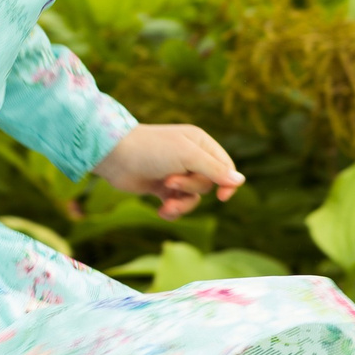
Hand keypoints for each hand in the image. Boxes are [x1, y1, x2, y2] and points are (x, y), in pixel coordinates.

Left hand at [93, 124, 243, 218]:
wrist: (115, 156)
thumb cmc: (152, 149)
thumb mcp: (188, 156)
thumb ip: (214, 170)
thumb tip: (240, 181)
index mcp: (200, 143)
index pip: (225, 166)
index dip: (227, 182)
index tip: (223, 196)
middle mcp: (190, 157)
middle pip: (208, 183)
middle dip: (190, 187)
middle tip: (170, 181)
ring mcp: (176, 172)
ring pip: (193, 197)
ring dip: (181, 204)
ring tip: (165, 203)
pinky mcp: (161, 188)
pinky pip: (177, 204)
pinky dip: (171, 210)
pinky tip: (161, 211)